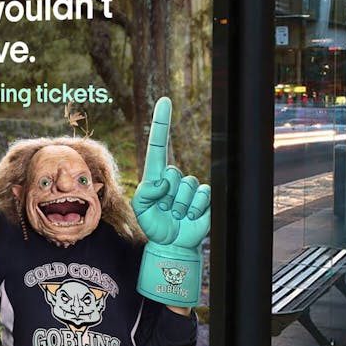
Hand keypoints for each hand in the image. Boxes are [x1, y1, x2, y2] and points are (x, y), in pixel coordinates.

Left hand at [132, 98, 211, 245]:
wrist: (172, 244)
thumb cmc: (154, 224)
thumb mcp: (140, 208)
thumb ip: (145, 192)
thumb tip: (163, 182)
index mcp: (157, 175)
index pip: (158, 144)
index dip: (162, 122)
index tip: (165, 101)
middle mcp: (174, 177)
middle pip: (173, 173)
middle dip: (167, 196)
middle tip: (166, 209)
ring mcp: (190, 187)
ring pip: (187, 186)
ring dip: (180, 205)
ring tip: (176, 215)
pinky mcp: (204, 196)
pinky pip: (202, 194)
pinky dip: (194, 208)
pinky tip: (189, 216)